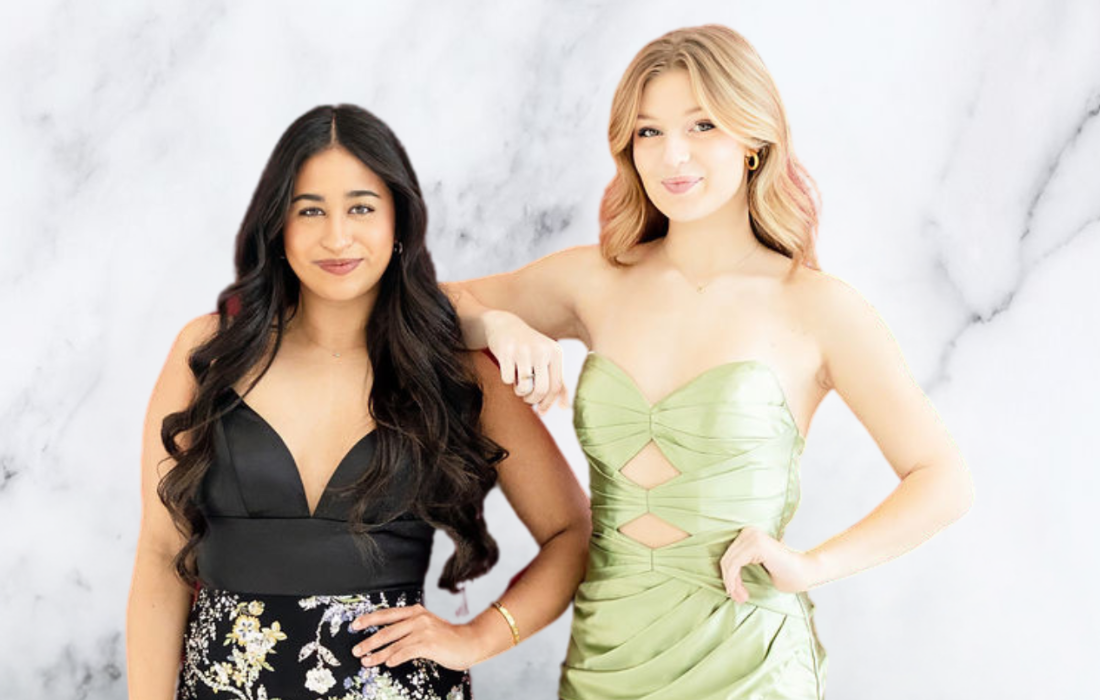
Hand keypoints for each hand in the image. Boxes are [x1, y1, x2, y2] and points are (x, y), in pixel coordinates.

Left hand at [350, 604, 480, 670]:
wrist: (470, 642)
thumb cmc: (447, 638)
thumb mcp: (427, 626)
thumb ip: (409, 628)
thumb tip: (386, 640)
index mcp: (416, 611)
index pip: (387, 614)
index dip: (369, 619)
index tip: (354, 625)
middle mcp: (418, 618)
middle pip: (386, 630)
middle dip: (368, 641)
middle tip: (356, 650)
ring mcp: (423, 630)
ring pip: (393, 643)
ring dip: (377, 654)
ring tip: (366, 661)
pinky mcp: (429, 644)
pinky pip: (406, 652)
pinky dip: (394, 658)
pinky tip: (387, 664)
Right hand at [483, 309, 568, 412]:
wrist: (505, 325)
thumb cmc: (529, 348)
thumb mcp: (547, 359)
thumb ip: (557, 381)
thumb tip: (565, 407)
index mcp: (556, 352)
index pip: (556, 386)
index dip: (548, 403)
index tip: (541, 412)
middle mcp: (542, 350)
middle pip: (541, 389)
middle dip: (532, 400)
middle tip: (527, 399)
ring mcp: (524, 350)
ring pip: (524, 387)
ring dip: (519, 392)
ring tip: (518, 385)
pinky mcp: (506, 351)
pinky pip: (508, 379)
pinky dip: (507, 381)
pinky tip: (508, 371)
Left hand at [719, 526, 819, 602]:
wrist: (805, 573)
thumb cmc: (782, 573)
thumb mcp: (755, 568)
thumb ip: (740, 565)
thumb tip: (720, 575)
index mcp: (747, 534)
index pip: (728, 556)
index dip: (727, 576)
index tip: (734, 593)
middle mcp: (748, 531)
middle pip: (726, 559)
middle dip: (729, 581)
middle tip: (737, 598)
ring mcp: (752, 536)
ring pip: (728, 562)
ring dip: (732, 583)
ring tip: (740, 597)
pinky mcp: (756, 544)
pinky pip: (734, 564)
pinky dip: (734, 580)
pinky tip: (741, 592)